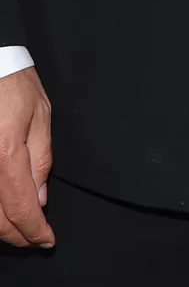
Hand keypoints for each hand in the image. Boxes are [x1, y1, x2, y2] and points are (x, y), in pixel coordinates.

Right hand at [0, 68, 53, 248]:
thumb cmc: (16, 85)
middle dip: (18, 236)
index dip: (35, 231)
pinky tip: (2, 212)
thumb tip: (40, 200)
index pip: (21, 208)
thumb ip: (41, 161)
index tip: (48, 239)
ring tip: (20, 230)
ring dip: (1, 229)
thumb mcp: (41, 116)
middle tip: (37, 238)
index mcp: (5, 154)